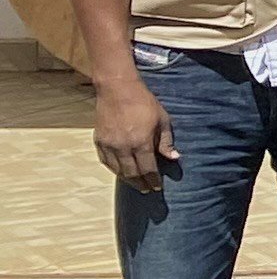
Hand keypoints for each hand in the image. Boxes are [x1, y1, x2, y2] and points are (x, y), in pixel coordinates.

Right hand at [90, 71, 175, 189]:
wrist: (117, 89)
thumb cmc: (144, 102)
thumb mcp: (162, 120)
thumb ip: (166, 141)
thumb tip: (174, 158)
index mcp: (141, 142)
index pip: (148, 169)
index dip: (153, 180)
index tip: (157, 187)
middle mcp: (123, 147)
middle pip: (132, 173)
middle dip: (140, 183)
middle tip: (146, 189)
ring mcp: (109, 145)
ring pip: (117, 170)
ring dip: (127, 179)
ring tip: (135, 184)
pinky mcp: (99, 141)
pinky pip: (105, 161)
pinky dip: (114, 169)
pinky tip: (120, 172)